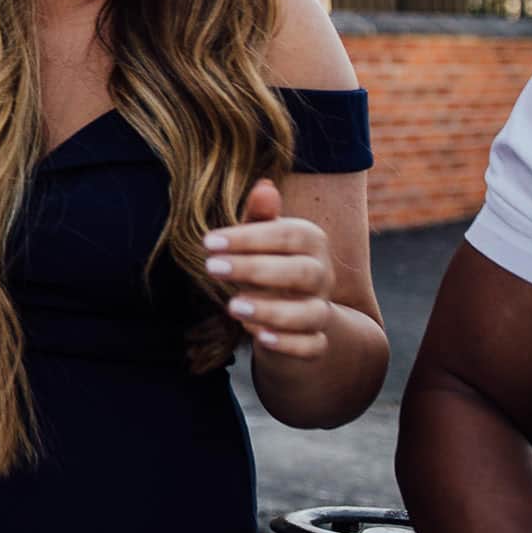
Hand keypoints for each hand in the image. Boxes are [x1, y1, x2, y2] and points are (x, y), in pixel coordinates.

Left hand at [206, 178, 335, 358]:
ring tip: (232, 307)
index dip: (249, 238)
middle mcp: (322, 275)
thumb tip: (264, 186)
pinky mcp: (315, 341)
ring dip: (271, 311)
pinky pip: (312, 346)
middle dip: (256, 270)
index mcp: (310, 241)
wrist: (287, 306)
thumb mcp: (259, 235)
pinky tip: (260, 338)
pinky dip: (289, 344)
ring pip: (310, 313)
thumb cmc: (266, 259)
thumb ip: (259, 214)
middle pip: (302, 273)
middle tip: (213, 268)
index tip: (208, 242)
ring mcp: (321, 310)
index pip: (288, 235)